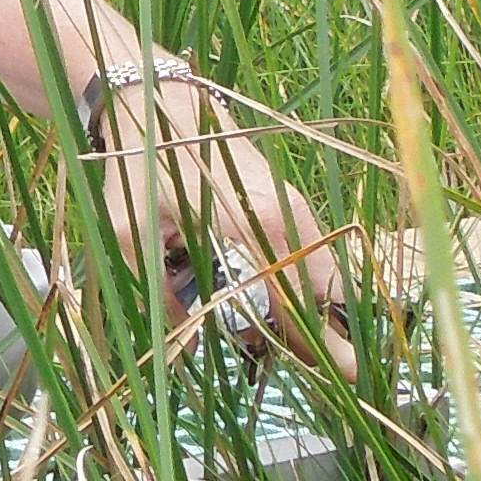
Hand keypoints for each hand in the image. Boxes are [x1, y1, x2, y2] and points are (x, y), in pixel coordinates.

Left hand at [93, 82, 349, 364]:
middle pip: (328, 292)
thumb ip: (158, 294)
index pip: (301, 298)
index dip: (324, 343)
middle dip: (330, 337)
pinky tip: (283, 310)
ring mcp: (296, 208)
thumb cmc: (143, 164)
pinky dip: (308, 287)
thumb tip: (189, 348)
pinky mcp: (290, 204)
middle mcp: (290, 218)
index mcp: (257, 226)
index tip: (347, 379)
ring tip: (304, 350)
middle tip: (332, 377)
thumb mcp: (132, 233)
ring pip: (327, 275)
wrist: (160, 101)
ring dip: (318, 313)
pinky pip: (315, 257)